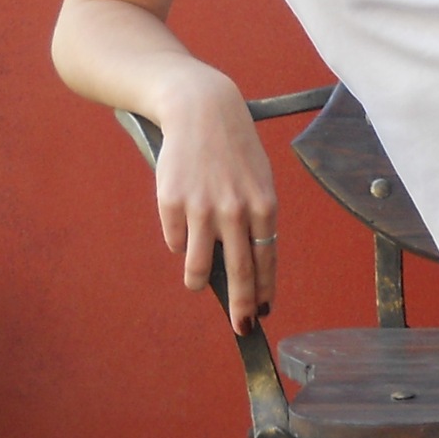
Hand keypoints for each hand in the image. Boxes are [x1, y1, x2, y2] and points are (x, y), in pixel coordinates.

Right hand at [150, 68, 278, 333]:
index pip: (266, 260)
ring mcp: (202, 208)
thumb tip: (251, 264)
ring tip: (195, 282)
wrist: (201, 109)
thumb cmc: (234, 148)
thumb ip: (256, 219)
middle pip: (239, 272)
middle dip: (240, 306)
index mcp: (263, 205)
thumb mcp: (258, 179)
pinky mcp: (172, 203)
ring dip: (196, 280)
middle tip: (242, 328)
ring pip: (197, 265)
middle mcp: (235, 210)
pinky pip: (174, 239)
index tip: (262, 313)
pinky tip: (181, 222)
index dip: (263, 291)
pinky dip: (177, 240)